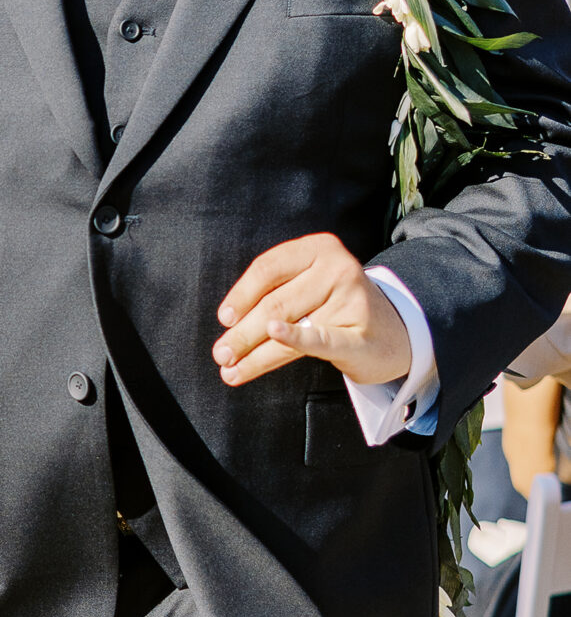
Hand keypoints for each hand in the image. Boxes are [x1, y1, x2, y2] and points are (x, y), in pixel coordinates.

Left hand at [213, 233, 409, 387]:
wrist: (396, 333)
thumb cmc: (338, 306)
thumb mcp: (309, 285)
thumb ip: (275, 293)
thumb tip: (230, 324)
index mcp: (319, 248)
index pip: (268, 268)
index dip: (241, 294)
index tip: (224, 318)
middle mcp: (337, 268)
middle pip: (274, 302)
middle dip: (242, 332)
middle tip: (221, 354)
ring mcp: (352, 300)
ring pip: (288, 328)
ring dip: (255, 353)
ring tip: (231, 368)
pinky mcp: (359, 335)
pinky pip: (320, 338)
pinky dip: (295, 338)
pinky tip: (274, 335)